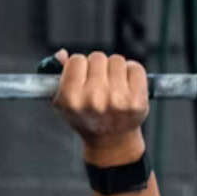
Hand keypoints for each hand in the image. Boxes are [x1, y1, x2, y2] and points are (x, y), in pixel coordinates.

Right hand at [50, 49, 148, 164]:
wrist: (111, 141)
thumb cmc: (86, 117)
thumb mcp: (64, 100)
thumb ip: (58, 74)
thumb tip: (62, 54)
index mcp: (72, 99)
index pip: (76, 60)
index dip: (80, 67)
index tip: (83, 77)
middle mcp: (94, 99)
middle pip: (97, 57)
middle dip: (98, 67)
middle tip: (99, 84)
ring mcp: (117, 100)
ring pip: (117, 60)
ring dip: (115, 69)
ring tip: (113, 86)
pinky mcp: (137, 101)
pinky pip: (135, 68)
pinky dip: (132, 73)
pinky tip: (127, 87)